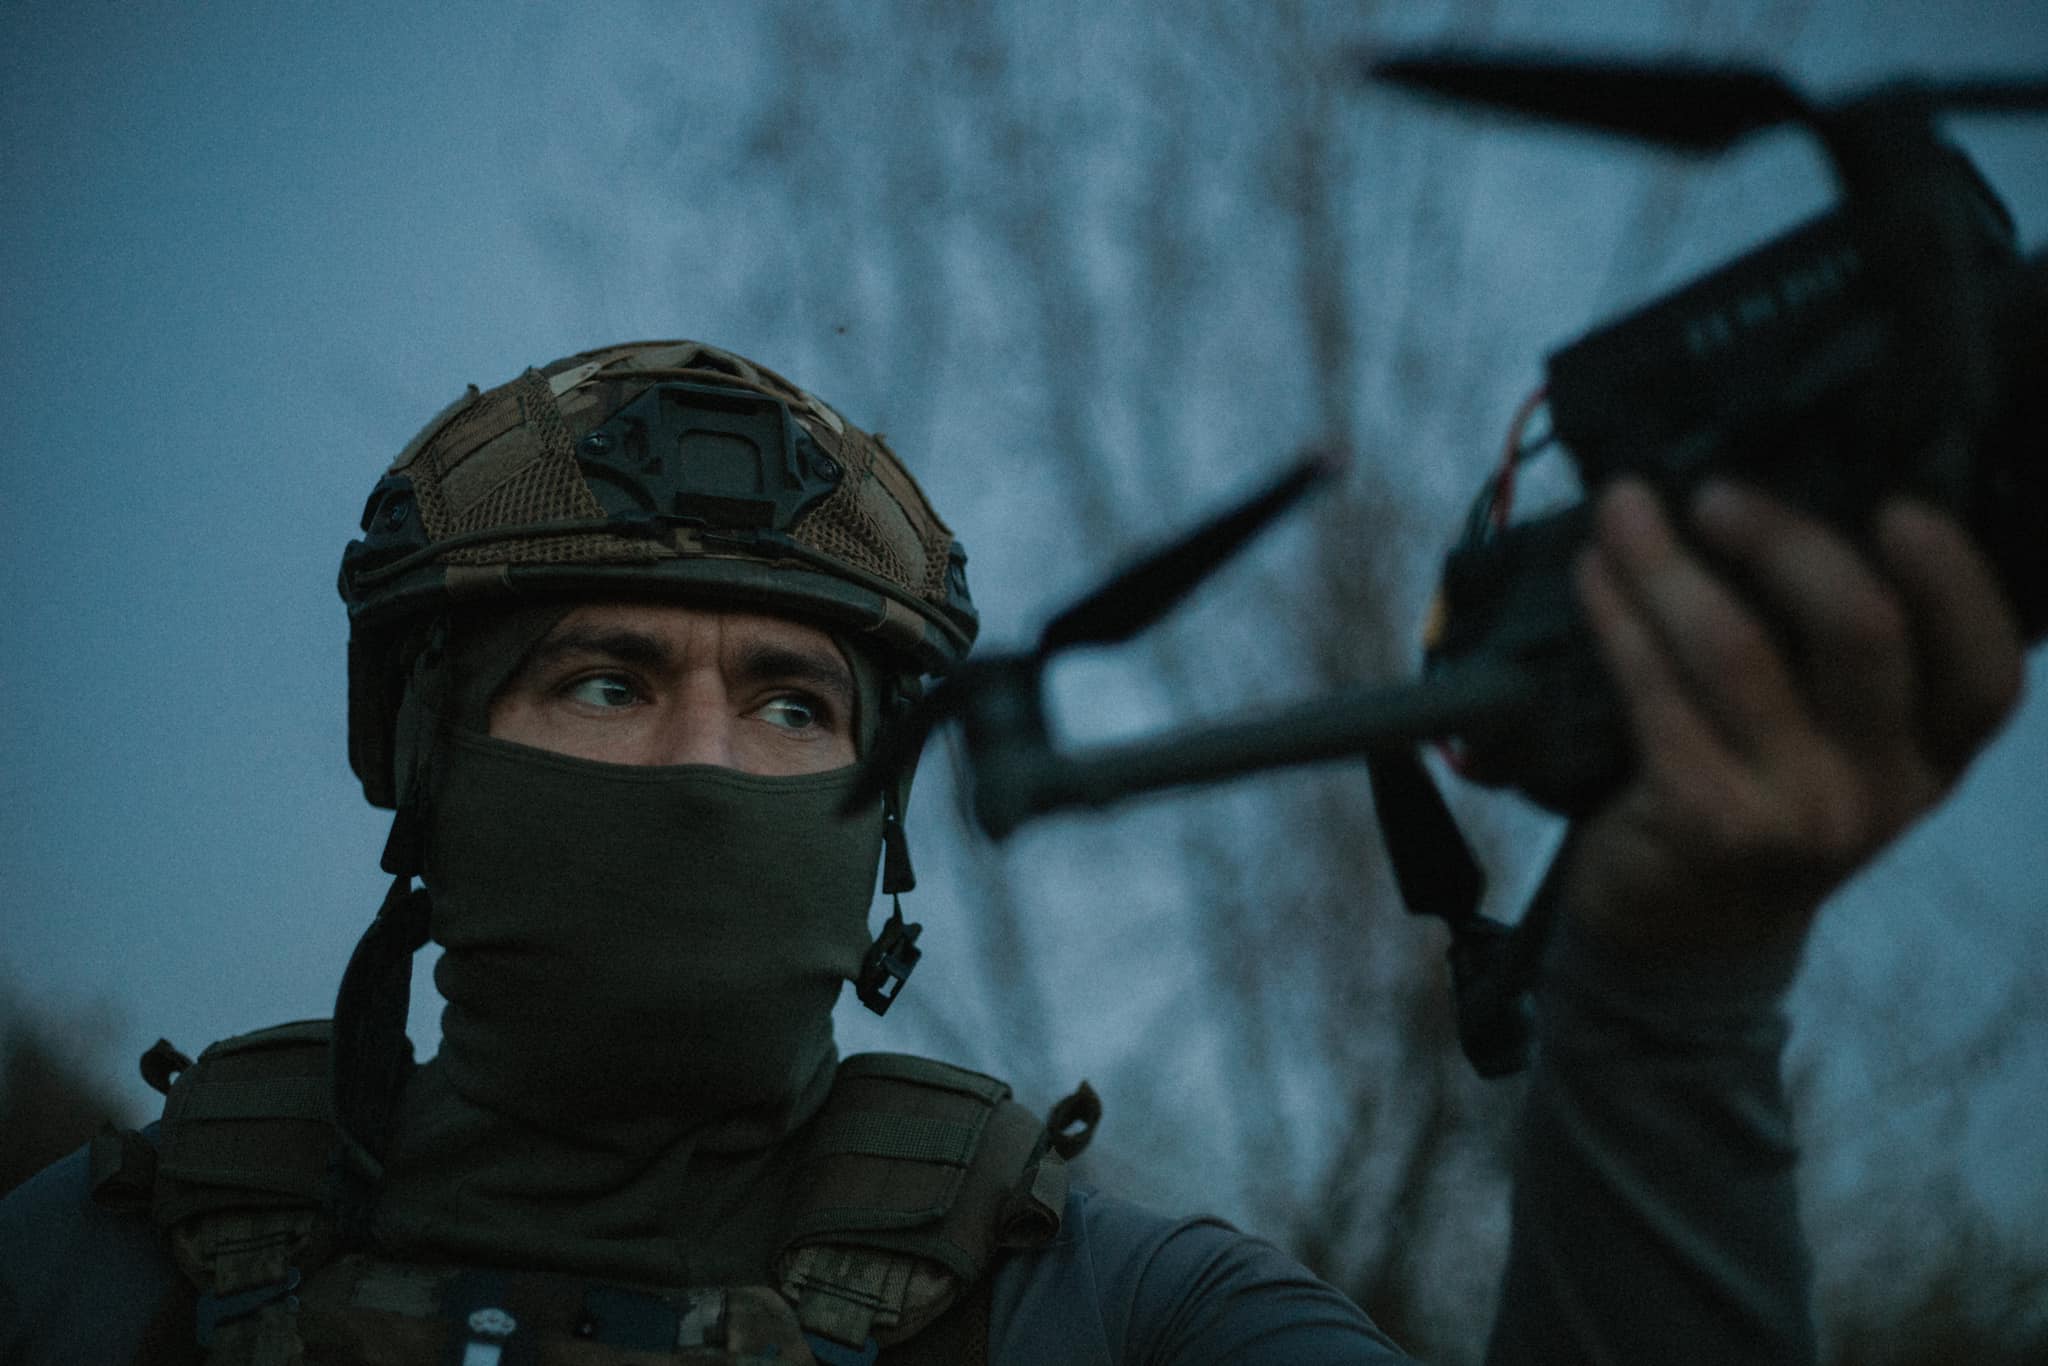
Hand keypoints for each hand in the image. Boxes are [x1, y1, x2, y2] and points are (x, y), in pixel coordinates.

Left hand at [1560, 477, 2024, 959]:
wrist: (1678, 934)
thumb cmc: (1757, 799)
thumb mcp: (1831, 745)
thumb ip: (1835, 658)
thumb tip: (1777, 491)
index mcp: (1935, 759)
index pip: (1987, 672)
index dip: (1954, 582)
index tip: (1896, 507)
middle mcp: (1885, 790)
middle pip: (1861, 632)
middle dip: (1784, 540)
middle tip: (1715, 492)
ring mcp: (1799, 813)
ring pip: (1737, 651)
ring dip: (1668, 564)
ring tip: (1622, 509)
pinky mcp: (1707, 822)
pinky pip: (1656, 694)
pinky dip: (1618, 619)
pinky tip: (1591, 574)